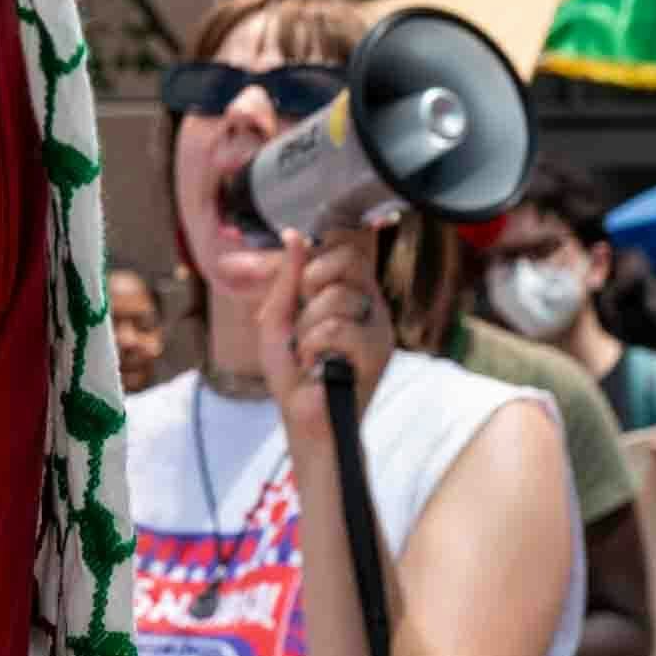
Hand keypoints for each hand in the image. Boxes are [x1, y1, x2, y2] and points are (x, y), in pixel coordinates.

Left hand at [252, 230, 394, 428]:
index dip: (316, 258)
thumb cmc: (293, 372)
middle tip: (302, 318)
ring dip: (307, 326)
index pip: (345, 244)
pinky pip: (338, 328)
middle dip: (310, 283)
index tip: (299, 290)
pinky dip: (314, 347)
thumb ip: (285, 277)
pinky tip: (317, 366)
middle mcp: (371, 303)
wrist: (304, 420)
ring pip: (338, 295)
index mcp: (351, 290)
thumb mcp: (277, 317)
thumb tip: (294, 235)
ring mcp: (378, 326)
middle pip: (349, 256)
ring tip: (308, 352)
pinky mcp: (378, 351)